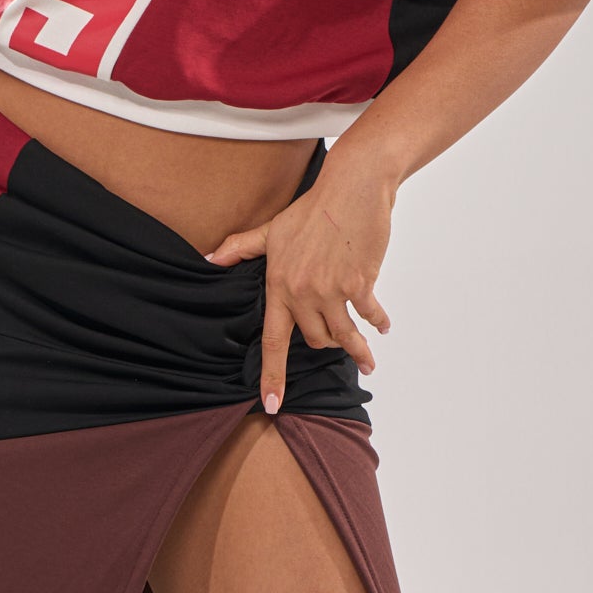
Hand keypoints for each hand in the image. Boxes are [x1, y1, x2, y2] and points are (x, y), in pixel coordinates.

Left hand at [206, 154, 394, 414]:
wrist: (352, 187)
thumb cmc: (311, 208)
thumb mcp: (273, 229)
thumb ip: (242, 248)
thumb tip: (209, 257)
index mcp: (280, 285)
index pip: (272, 340)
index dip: (271, 375)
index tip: (272, 405)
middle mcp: (303, 293)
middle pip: (313, 339)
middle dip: (324, 343)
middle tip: (333, 342)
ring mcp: (332, 290)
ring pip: (342, 336)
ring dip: (357, 351)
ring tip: (368, 362)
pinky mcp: (359, 283)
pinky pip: (369, 315)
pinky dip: (377, 324)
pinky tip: (382, 327)